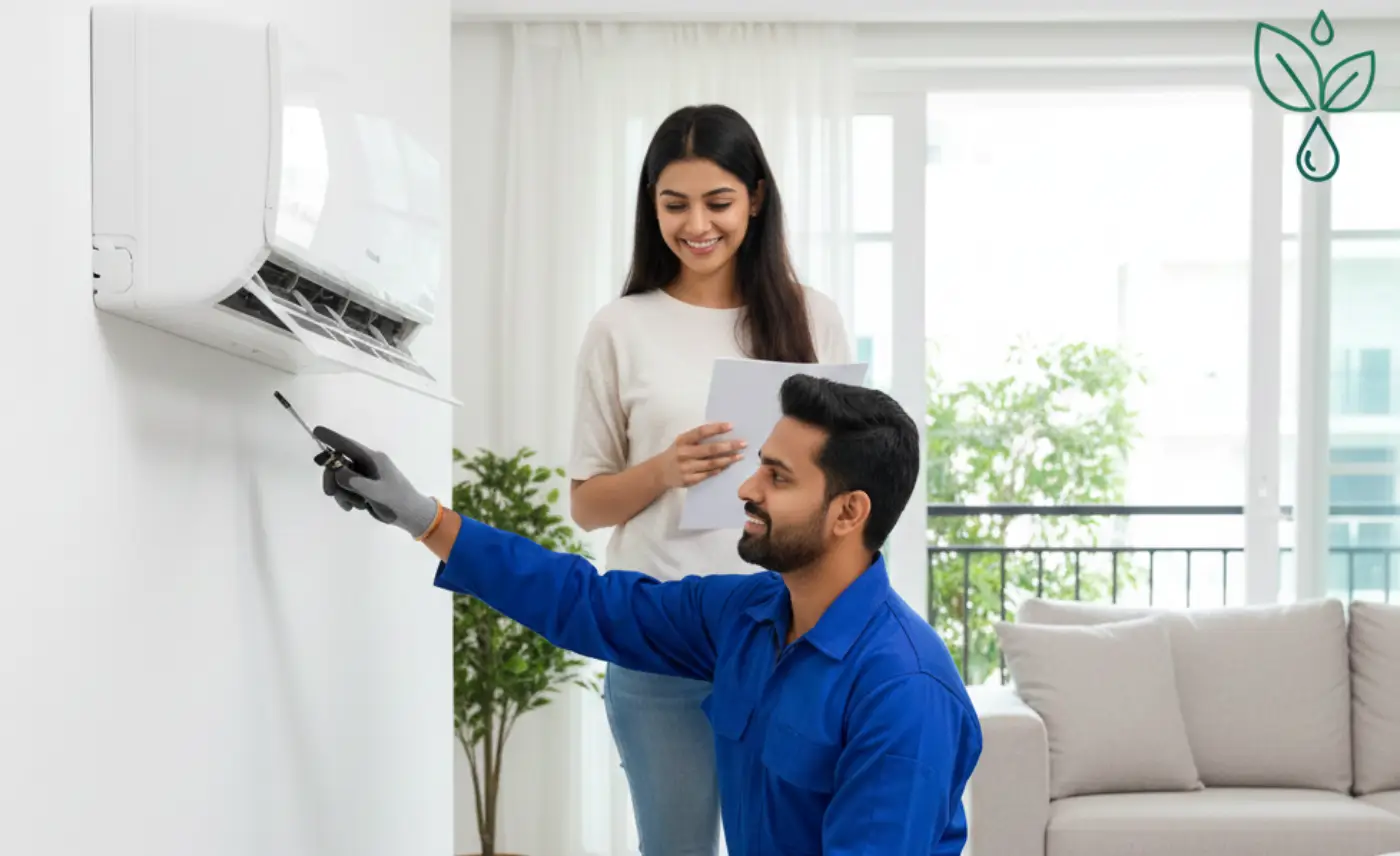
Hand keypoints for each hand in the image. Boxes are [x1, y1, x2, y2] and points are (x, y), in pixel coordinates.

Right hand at [311, 426, 440, 538]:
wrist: (411, 516)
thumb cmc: (399, 501)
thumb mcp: (379, 493)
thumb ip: (357, 483)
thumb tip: (337, 471)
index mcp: (373, 459)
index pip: (348, 445)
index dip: (332, 438)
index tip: (316, 431)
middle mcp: (367, 464)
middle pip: (339, 463)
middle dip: (332, 478)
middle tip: (330, 493)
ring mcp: (365, 475)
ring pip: (340, 478)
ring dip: (342, 492)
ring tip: (354, 506)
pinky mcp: (363, 487)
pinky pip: (345, 488)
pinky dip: (345, 498)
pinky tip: (353, 508)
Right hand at [656, 422, 746, 488]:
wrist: (659, 472)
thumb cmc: (676, 453)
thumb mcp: (682, 441)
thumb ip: (698, 437)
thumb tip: (722, 431)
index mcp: (683, 440)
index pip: (701, 432)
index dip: (716, 428)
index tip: (731, 426)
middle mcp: (684, 453)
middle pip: (710, 449)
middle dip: (729, 446)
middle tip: (743, 443)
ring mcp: (686, 468)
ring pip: (711, 463)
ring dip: (728, 460)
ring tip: (740, 456)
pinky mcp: (689, 480)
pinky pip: (707, 474)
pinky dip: (718, 470)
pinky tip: (728, 466)